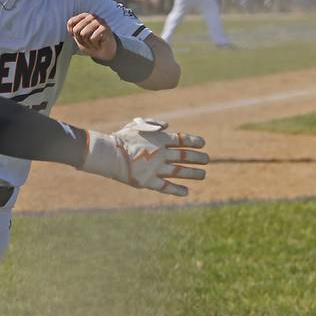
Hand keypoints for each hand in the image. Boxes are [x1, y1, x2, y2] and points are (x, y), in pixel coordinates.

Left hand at [67, 12, 116, 60]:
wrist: (104, 52)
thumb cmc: (90, 43)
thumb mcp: (78, 37)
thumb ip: (73, 30)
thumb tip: (70, 29)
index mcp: (84, 16)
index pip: (71, 23)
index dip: (73, 33)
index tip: (79, 37)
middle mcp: (91, 16)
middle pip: (76, 29)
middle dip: (80, 39)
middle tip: (88, 41)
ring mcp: (99, 21)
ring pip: (83, 34)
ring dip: (87, 43)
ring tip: (93, 43)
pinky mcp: (105, 28)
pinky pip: (92, 38)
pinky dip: (94, 45)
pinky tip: (99, 44)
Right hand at [82, 118, 207, 195]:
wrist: (109, 154)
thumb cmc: (121, 138)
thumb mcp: (136, 125)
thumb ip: (152, 124)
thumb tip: (168, 126)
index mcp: (159, 139)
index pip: (182, 139)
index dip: (194, 141)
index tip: (202, 143)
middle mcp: (161, 154)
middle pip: (184, 156)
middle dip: (198, 158)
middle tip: (206, 159)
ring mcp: (156, 168)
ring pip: (180, 171)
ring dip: (193, 173)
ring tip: (202, 174)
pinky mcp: (148, 181)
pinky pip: (166, 187)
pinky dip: (177, 190)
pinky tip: (186, 191)